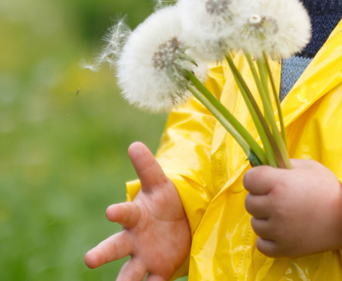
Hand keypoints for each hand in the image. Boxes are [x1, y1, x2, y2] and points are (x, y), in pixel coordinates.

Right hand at [84, 142, 190, 280]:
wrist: (181, 223)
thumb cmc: (165, 201)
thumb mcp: (161, 183)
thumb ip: (148, 167)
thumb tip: (134, 145)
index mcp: (136, 215)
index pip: (125, 213)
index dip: (119, 212)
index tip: (110, 212)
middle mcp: (134, 239)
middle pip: (115, 247)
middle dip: (102, 253)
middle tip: (90, 259)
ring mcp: (144, 257)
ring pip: (129, 274)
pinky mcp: (159, 271)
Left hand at [243, 159, 341, 257]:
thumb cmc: (328, 188)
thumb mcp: (308, 167)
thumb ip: (285, 163)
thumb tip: (267, 164)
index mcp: (279, 183)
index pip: (249, 179)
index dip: (255, 178)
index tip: (265, 180)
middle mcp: (275, 207)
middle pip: (249, 202)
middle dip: (259, 197)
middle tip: (276, 197)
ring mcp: (278, 230)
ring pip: (255, 223)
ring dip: (264, 218)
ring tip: (282, 214)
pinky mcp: (283, 249)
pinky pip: (261, 244)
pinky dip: (267, 238)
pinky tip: (280, 230)